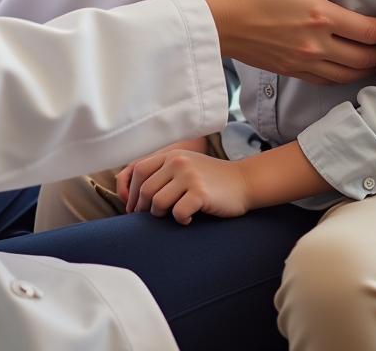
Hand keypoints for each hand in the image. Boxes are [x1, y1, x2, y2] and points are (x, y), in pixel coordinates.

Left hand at [122, 149, 250, 224]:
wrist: (244, 182)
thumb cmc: (211, 180)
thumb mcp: (185, 167)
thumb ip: (163, 173)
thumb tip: (132, 195)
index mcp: (171, 155)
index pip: (138, 170)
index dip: (131, 192)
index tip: (133, 209)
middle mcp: (178, 161)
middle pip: (145, 189)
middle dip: (144, 209)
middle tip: (151, 219)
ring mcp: (189, 176)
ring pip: (158, 202)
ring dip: (162, 215)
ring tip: (174, 215)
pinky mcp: (200, 192)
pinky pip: (178, 213)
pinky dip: (181, 220)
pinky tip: (190, 218)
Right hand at [201, 0, 375, 83]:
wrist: (214, 22)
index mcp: (319, 17)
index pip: (370, 31)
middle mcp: (316, 45)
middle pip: (367, 58)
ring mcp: (304, 62)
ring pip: (351, 75)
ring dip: (370, 67)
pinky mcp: (292, 71)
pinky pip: (329, 81)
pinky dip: (346, 76)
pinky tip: (350, 65)